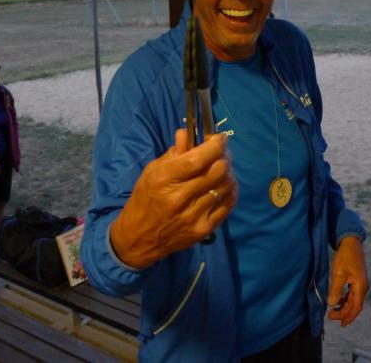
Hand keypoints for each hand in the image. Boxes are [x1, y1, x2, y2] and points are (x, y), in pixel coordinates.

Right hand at [110, 129, 237, 268]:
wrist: (140, 238)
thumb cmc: (144, 199)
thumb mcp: (152, 171)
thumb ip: (173, 153)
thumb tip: (188, 133)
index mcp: (164, 180)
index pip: (197, 159)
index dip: (215, 145)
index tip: (220, 138)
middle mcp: (181, 198)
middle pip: (217, 170)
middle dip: (224, 156)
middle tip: (222, 152)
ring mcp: (195, 215)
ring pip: (226, 186)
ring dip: (228, 172)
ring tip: (222, 168)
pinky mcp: (204, 228)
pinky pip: (228, 204)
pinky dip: (230, 190)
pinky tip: (224, 185)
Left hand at [327, 236, 368, 326]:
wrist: (351, 243)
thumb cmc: (344, 257)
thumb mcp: (338, 273)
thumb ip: (336, 289)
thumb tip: (332, 304)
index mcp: (360, 286)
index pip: (356, 307)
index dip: (348, 317)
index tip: (340, 324)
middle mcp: (363, 287)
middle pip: (355, 305)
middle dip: (344, 313)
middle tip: (330, 316)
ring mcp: (361, 284)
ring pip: (354, 301)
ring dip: (344, 307)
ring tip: (332, 311)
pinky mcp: (357, 280)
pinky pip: (352, 295)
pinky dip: (345, 300)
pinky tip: (338, 301)